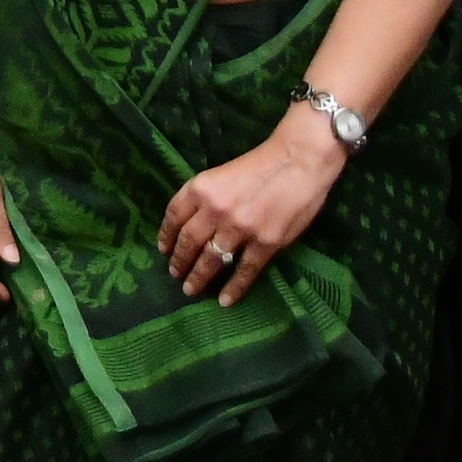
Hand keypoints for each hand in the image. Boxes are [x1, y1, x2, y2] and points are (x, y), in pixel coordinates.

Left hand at [157, 118, 347, 301]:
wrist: (298, 161)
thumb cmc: (260, 164)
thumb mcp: (220, 173)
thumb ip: (204, 197)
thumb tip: (192, 223)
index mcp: (200, 188)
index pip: (174, 216)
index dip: (166, 236)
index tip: (163, 250)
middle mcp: (215, 210)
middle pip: (189, 242)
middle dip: (179, 262)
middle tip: (174, 275)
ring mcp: (240, 229)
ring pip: (212, 260)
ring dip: (199, 277)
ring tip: (190, 289)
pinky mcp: (265, 244)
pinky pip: (244, 271)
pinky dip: (233, 288)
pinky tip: (225, 300)